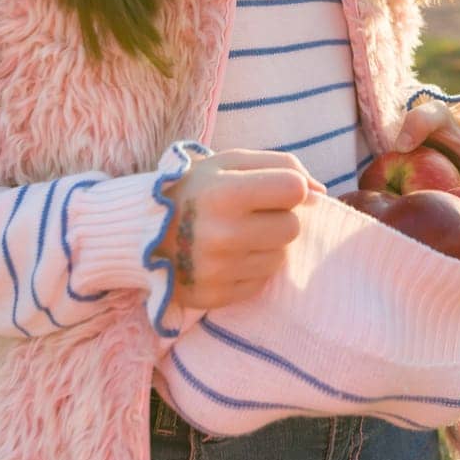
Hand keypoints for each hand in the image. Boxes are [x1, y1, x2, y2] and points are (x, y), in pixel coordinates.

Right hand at [151, 148, 325, 308]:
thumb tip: (321, 193)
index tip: (271, 190)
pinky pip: (261, 282)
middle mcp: (222, 234)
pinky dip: (251, 268)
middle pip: (292, 227)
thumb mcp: (230, 162)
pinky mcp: (215, 297)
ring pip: (280, 257)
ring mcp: (218, 270)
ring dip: (266, 245)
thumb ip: (283, 166)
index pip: (294, 189)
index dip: (290, 188)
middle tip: (250, 214)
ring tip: (236, 236)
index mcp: (224, 193)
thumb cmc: (197, 189)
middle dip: (278, 218)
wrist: (139, 231)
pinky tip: (227, 257)